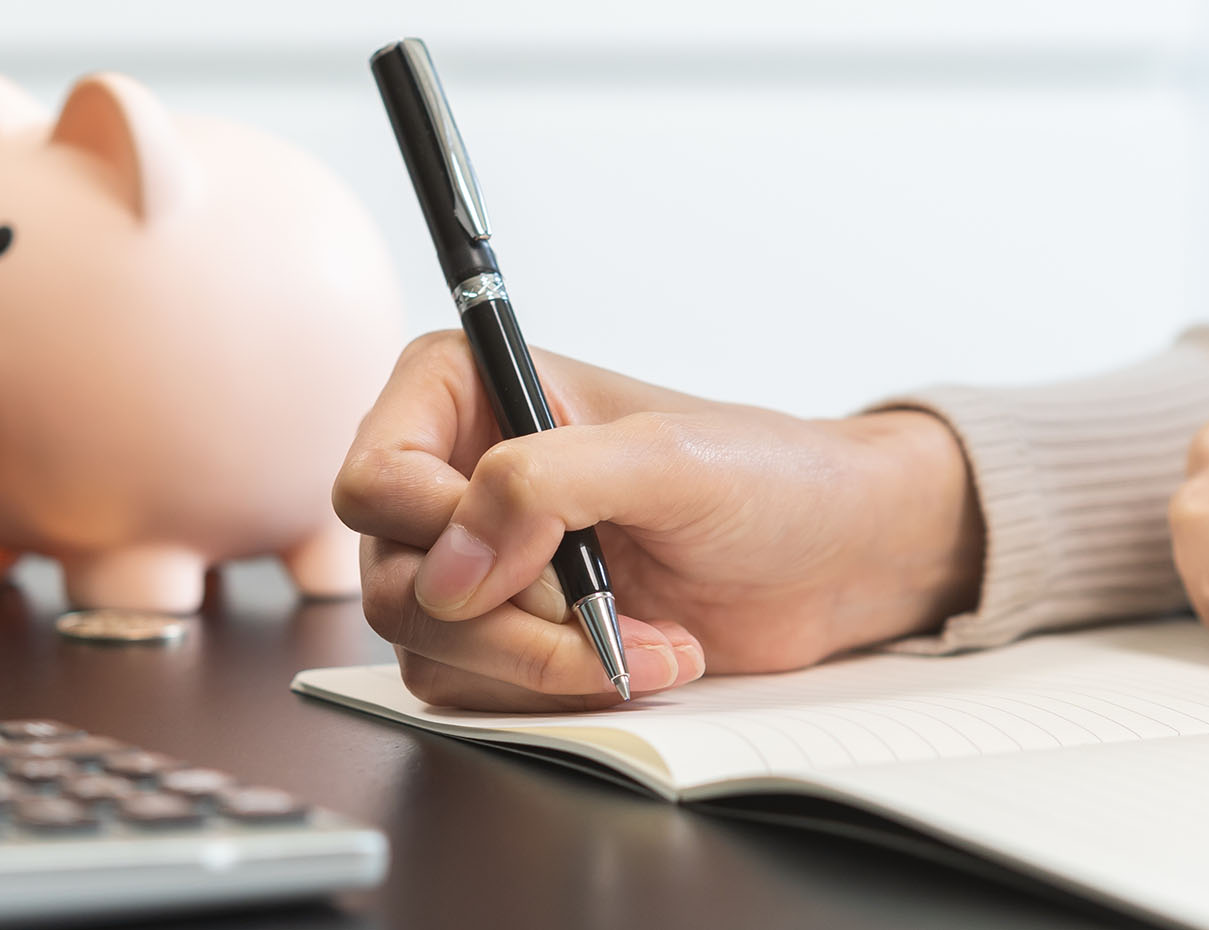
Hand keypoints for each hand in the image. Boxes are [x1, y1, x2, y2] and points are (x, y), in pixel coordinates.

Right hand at [332, 332, 985, 710]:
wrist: (831, 558)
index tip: (531, 564)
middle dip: (501, 621)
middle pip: (391, 579)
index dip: (438, 536)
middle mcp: (449, 475)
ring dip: (535, 664)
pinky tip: (632, 658)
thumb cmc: (762, 479)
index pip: (376, 479)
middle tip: (593, 614)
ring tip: (638, 638)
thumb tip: (449, 567)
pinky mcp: (505, 632)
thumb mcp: (661, 460)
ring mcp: (473, 561)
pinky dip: (548, 691)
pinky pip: (468, 689)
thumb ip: (543, 484)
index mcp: (462, 393)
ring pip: (425, 647)